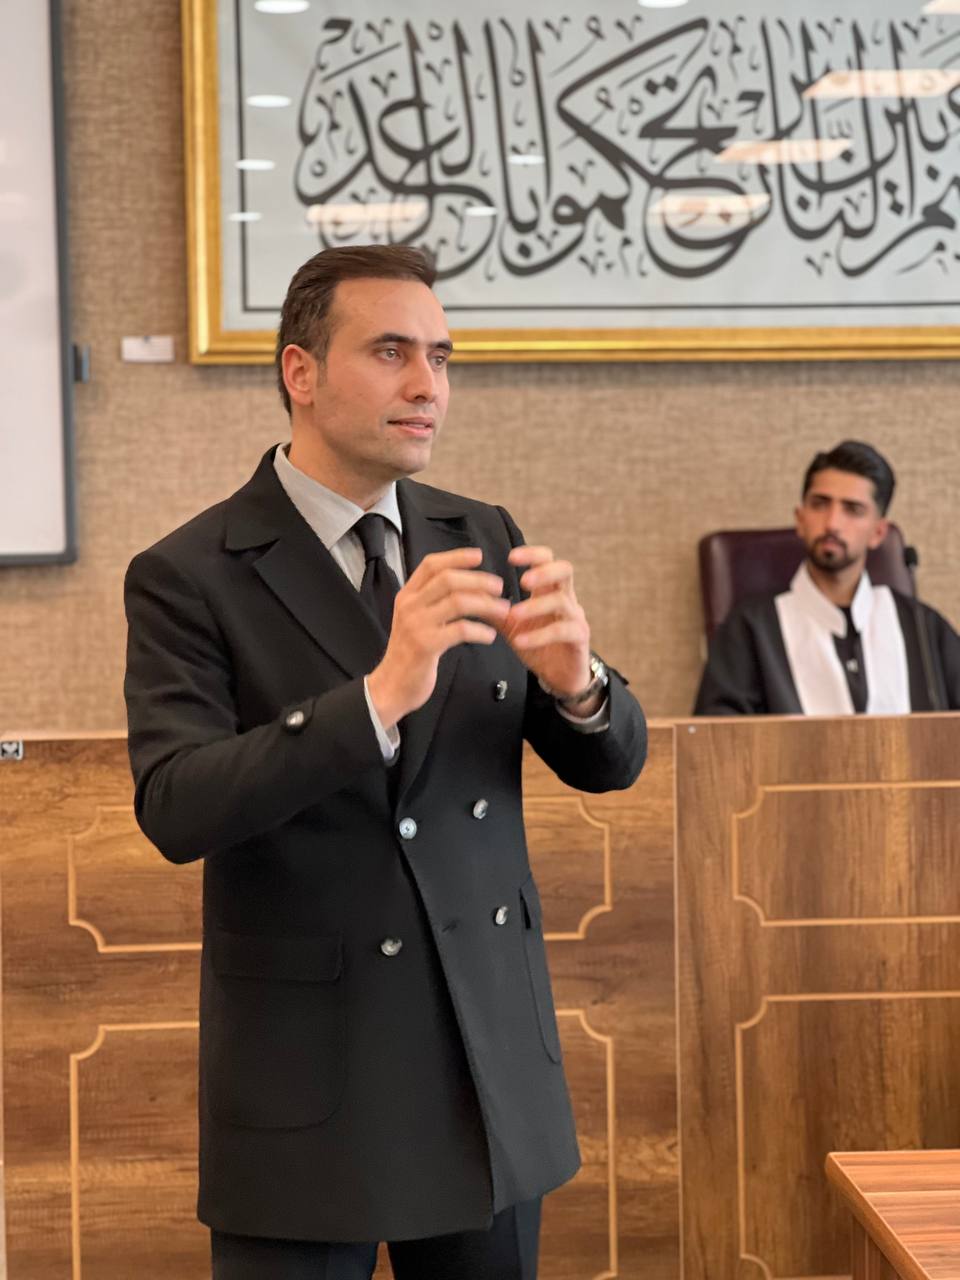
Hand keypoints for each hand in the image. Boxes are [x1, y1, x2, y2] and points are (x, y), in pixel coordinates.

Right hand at [367, 548, 509, 730]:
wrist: (392, 686)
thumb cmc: (410, 653)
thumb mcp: (415, 620)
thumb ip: (432, 602)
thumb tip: (466, 585)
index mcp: (407, 595)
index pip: (431, 565)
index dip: (456, 557)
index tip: (479, 556)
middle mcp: (409, 605)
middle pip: (448, 579)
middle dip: (478, 580)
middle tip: (499, 587)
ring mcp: (417, 624)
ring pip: (457, 602)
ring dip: (486, 604)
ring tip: (503, 610)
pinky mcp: (427, 645)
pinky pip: (460, 630)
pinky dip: (480, 630)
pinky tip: (490, 635)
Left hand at [500, 546, 593, 707]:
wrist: (559, 675)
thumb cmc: (537, 645)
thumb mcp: (510, 625)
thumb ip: (492, 609)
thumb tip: (465, 594)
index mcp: (548, 590)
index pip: (547, 559)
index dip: (531, 554)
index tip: (511, 557)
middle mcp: (566, 598)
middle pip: (565, 569)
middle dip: (544, 571)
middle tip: (523, 581)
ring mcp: (575, 617)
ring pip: (561, 601)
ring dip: (535, 606)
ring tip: (513, 615)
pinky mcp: (579, 638)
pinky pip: (562, 630)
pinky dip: (540, 635)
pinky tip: (520, 641)